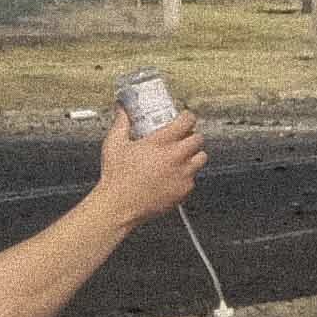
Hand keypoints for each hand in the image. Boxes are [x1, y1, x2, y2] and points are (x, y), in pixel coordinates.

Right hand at [98, 106, 211, 220]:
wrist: (119, 206)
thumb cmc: (116, 177)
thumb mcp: (114, 144)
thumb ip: (121, 123)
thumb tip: (122, 111)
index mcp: (161, 143)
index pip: (187, 121)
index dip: (187, 117)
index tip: (184, 118)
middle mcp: (176, 157)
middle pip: (199, 139)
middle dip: (191, 136)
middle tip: (182, 138)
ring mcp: (183, 175)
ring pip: (201, 158)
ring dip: (194, 155)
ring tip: (180, 156)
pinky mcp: (184, 191)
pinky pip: (194, 178)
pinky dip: (187, 175)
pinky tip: (172, 175)